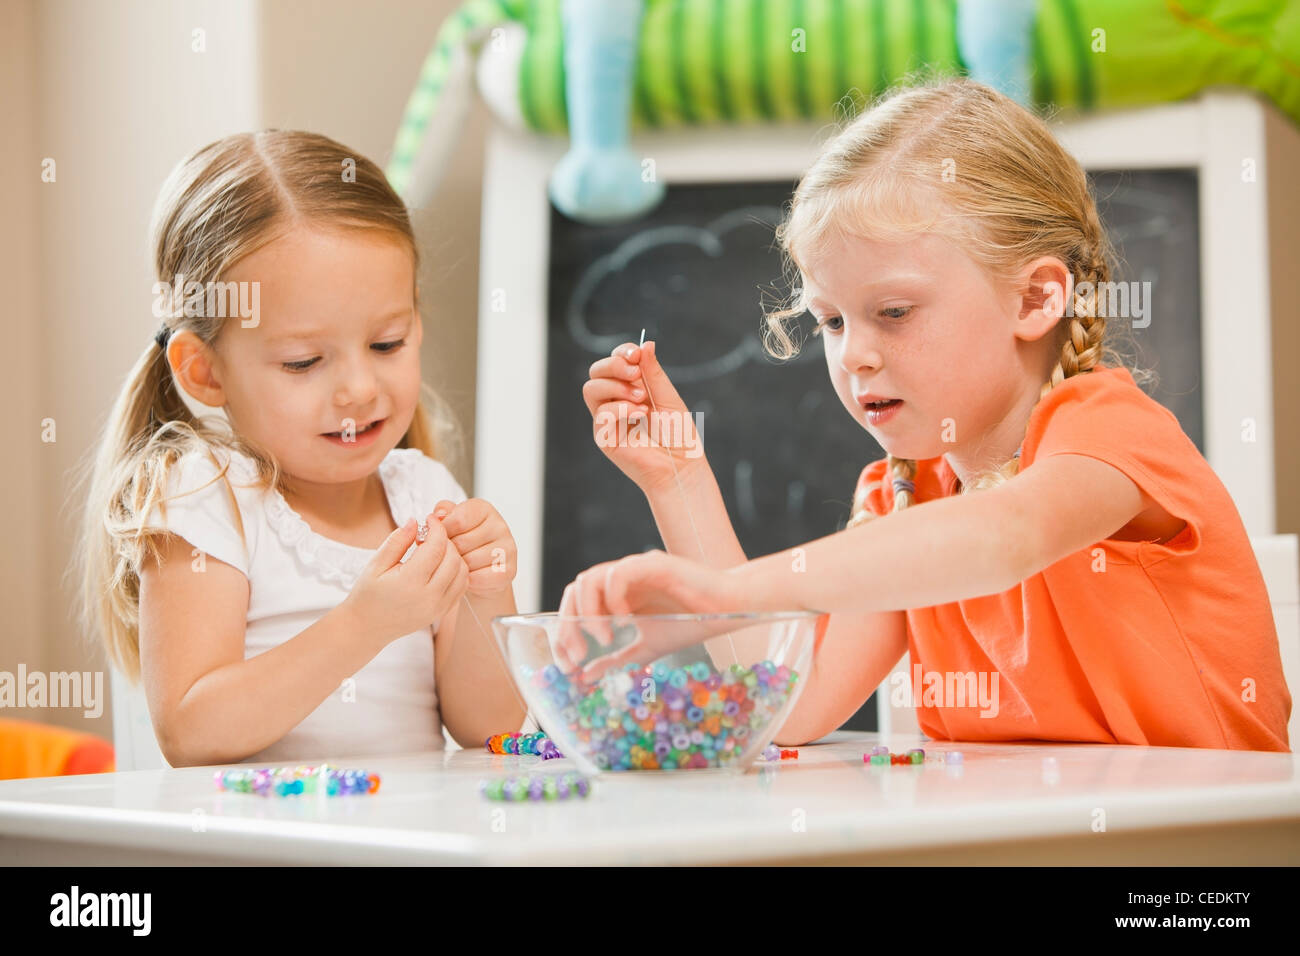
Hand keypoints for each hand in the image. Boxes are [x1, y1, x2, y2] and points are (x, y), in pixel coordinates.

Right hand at [343, 515, 468, 645]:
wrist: (367, 628)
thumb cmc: (367, 594)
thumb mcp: (375, 564)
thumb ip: (397, 541)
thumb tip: (415, 521)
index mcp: (411, 582)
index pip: (436, 547)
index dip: (436, 528)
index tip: (429, 519)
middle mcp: (430, 597)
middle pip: (454, 558)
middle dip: (445, 540)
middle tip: (429, 536)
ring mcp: (439, 607)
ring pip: (462, 572)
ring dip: (454, 555)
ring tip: (434, 551)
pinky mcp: (443, 612)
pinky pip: (462, 586)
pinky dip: (457, 571)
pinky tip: (440, 566)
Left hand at [433, 497, 516, 595]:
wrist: (481, 570)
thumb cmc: (464, 544)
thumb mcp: (451, 522)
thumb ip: (442, 513)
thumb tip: (439, 515)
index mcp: (484, 509)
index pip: (458, 519)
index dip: (443, 531)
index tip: (444, 537)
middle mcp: (499, 526)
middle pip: (461, 542)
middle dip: (450, 552)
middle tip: (450, 554)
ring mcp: (507, 548)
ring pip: (469, 561)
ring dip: (458, 567)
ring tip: (458, 565)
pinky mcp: (508, 571)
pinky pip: (478, 578)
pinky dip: (468, 580)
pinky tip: (467, 576)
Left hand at [553, 550, 743, 678]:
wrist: (728, 608)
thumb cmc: (691, 623)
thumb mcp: (646, 648)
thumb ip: (616, 660)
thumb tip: (585, 676)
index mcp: (615, 595)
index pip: (575, 605)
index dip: (564, 632)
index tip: (569, 664)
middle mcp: (620, 579)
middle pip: (575, 591)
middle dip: (569, 625)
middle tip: (579, 655)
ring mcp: (634, 569)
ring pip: (589, 578)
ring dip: (588, 612)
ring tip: (604, 638)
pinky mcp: (652, 564)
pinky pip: (619, 572)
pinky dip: (613, 597)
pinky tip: (625, 620)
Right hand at [582, 340, 704, 494]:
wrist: (680, 466)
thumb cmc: (678, 435)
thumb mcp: (668, 397)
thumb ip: (653, 372)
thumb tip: (646, 344)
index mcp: (632, 389)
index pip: (615, 361)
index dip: (621, 352)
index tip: (636, 354)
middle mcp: (616, 402)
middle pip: (596, 371)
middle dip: (614, 365)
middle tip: (635, 373)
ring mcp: (608, 419)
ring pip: (591, 388)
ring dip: (616, 387)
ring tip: (641, 398)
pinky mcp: (604, 437)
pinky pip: (601, 412)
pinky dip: (621, 408)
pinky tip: (640, 415)